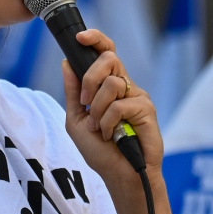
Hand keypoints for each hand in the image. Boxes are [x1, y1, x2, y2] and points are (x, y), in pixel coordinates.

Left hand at [60, 28, 161, 183]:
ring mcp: (137, 96)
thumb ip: (73, 93)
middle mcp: (124, 86)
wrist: (119, 175)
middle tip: (85, 103)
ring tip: (99, 128)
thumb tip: (66, 63)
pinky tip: (111, 135)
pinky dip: (108, 122)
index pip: (106, 53)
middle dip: (91, 79)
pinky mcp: (146, 109)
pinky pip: (120, 104)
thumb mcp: (76, 120)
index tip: (80, 38)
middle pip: (109, 58)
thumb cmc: (100, 151)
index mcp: (108, 86)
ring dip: (98, 110)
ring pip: (112, 83)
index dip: (96, 40)